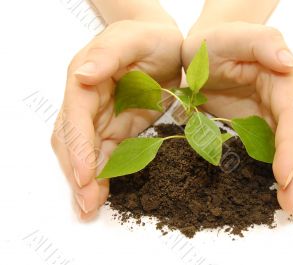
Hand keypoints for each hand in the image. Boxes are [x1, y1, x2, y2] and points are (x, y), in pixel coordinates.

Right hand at [51, 20, 181, 219]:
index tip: (86, 176)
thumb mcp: (133, 39)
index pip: (76, 118)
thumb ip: (108, 54)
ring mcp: (101, 118)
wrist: (166, 46)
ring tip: (90, 208)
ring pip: (86, 153)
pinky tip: (102, 194)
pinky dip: (103, 175)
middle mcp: (87, 102)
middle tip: (87, 204)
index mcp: (85, 80)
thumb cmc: (150, 37)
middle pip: (73, 142)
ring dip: (86, 181)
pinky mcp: (117, 129)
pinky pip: (106, 155)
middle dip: (78, 174)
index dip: (79, 148)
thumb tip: (81, 76)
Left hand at [182, 22, 292, 215]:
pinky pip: (278, 154)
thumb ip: (261, 44)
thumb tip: (290, 63)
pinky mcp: (261, 128)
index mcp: (283, 81)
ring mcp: (274, 117)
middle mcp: (286, 101)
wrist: (203, 51)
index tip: (282, 175)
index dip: (290, 148)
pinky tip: (286, 194)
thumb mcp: (233, 37)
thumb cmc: (216, 42)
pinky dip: (285, 175)